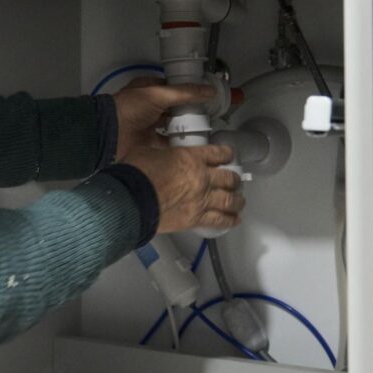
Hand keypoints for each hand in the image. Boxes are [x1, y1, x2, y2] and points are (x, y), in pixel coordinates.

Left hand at [112, 79, 215, 160]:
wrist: (108, 134)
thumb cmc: (130, 108)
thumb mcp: (158, 95)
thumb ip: (185, 93)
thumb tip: (211, 91)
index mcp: (148, 90)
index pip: (174, 89)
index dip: (190, 92)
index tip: (208, 97)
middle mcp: (149, 107)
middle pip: (175, 108)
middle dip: (190, 112)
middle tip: (210, 115)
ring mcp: (149, 126)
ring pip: (173, 126)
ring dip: (185, 128)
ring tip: (205, 131)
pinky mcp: (149, 144)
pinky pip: (168, 144)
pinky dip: (178, 145)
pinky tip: (193, 145)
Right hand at [122, 144, 245, 233]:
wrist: (131, 200)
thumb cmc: (136, 173)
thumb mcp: (148, 151)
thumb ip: (162, 152)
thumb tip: (161, 154)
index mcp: (191, 157)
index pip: (217, 153)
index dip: (226, 154)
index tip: (229, 156)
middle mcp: (202, 177)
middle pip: (228, 178)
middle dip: (234, 179)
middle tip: (235, 181)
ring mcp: (202, 199)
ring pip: (229, 200)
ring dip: (237, 200)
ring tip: (240, 201)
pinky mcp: (196, 219)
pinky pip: (219, 220)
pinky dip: (230, 220)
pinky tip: (235, 220)